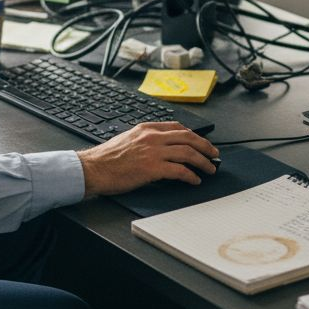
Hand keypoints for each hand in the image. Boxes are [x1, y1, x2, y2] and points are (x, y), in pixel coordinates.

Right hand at [77, 122, 219, 197]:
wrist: (93, 168)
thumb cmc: (106, 159)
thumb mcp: (127, 140)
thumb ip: (145, 141)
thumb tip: (160, 150)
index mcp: (146, 128)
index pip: (176, 127)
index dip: (193, 135)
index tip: (200, 142)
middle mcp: (152, 137)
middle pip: (188, 137)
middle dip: (205, 146)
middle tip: (214, 154)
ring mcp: (153, 152)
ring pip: (188, 152)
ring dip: (203, 161)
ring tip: (210, 168)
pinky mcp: (153, 168)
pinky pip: (180, 170)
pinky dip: (191, 175)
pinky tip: (195, 180)